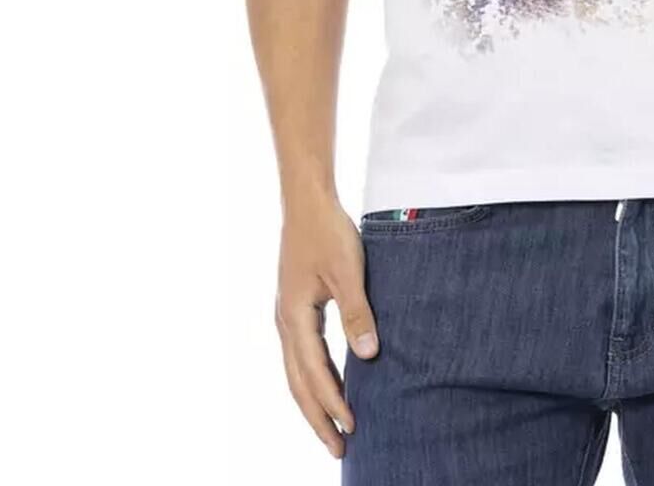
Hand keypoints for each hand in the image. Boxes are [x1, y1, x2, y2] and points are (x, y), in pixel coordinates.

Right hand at [273, 188, 379, 459]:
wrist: (306, 202)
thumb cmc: (328, 232)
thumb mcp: (348, 271)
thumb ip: (358, 312)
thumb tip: (369, 355)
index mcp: (295, 317)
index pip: (314, 374)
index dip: (332, 403)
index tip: (352, 428)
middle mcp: (285, 322)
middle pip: (298, 383)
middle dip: (317, 418)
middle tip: (338, 450)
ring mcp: (286, 316)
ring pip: (296, 372)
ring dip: (314, 401)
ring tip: (334, 427)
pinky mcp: (294, 308)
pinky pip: (301, 355)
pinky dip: (314, 378)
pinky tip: (331, 385)